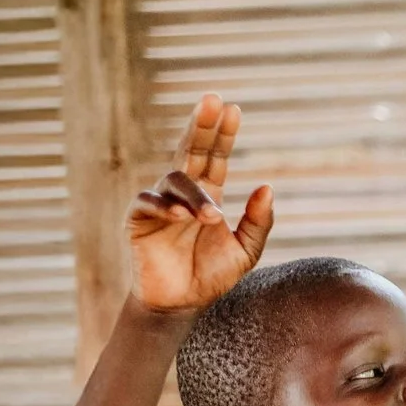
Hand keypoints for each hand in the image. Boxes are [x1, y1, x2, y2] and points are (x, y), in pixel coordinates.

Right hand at [127, 96, 272, 312]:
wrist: (182, 305)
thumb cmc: (212, 275)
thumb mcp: (246, 251)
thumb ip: (258, 222)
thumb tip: (266, 186)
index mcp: (208, 195)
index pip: (215, 156)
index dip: (222, 133)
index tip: (232, 108)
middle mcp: (183, 193)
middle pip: (191, 151)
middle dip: (202, 127)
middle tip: (212, 100)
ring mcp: (159, 203)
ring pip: (175, 181)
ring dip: (195, 196)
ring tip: (211, 217)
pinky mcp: (138, 220)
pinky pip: (148, 203)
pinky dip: (164, 206)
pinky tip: (181, 215)